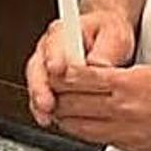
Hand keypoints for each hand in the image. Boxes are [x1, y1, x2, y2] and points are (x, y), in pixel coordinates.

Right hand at [26, 9, 135, 125]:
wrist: (107, 38)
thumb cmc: (108, 34)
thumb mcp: (114, 34)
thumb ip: (106, 48)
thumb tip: (99, 64)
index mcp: (63, 32)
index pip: (53, 44)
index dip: (54, 58)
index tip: (56, 69)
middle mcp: (49, 49)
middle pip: (37, 67)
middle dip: (40, 86)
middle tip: (47, 101)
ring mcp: (46, 67)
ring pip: (36, 84)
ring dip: (39, 100)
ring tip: (45, 114)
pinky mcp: (49, 84)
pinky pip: (40, 97)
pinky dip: (42, 109)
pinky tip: (48, 119)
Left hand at [49, 65, 150, 150]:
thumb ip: (119, 74)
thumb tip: (92, 73)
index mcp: (129, 84)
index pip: (79, 78)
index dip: (60, 73)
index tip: (53, 67)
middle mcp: (125, 110)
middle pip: (72, 103)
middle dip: (56, 94)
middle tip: (49, 86)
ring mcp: (129, 132)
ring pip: (80, 126)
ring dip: (66, 115)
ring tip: (60, 105)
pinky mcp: (136, 148)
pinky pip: (100, 138)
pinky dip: (86, 130)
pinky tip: (84, 123)